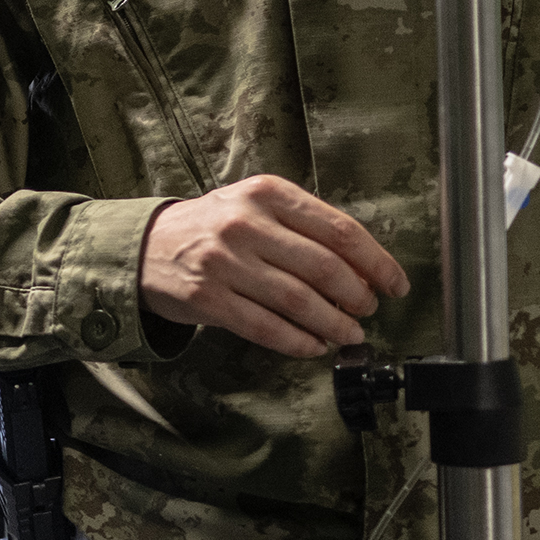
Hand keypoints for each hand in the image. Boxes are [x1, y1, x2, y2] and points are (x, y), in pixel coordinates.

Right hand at [140, 177, 410, 357]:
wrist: (143, 247)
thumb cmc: (212, 227)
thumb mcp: (255, 204)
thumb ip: (303, 225)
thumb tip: (363, 268)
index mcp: (266, 193)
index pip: (339, 230)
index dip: (376, 262)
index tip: (395, 284)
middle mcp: (246, 224)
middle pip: (325, 267)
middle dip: (358, 296)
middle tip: (368, 310)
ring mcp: (224, 262)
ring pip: (299, 301)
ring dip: (334, 324)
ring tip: (349, 334)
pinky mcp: (207, 299)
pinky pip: (266, 327)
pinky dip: (298, 341)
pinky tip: (314, 346)